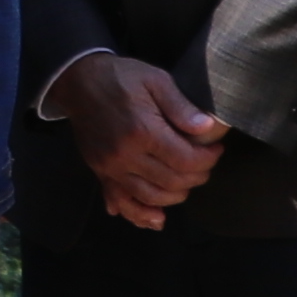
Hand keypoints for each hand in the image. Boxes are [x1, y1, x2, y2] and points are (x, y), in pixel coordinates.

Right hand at [49, 48, 226, 230]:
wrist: (79, 81)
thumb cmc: (122, 77)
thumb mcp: (155, 80)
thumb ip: (181, 106)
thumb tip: (208, 129)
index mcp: (143, 131)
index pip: (185, 161)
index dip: (208, 160)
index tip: (216, 149)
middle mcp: (126, 156)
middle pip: (172, 183)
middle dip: (197, 177)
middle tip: (205, 163)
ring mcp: (111, 168)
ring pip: (151, 198)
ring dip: (176, 196)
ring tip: (186, 180)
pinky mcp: (101, 173)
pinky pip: (122, 202)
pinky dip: (140, 216)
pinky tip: (157, 219)